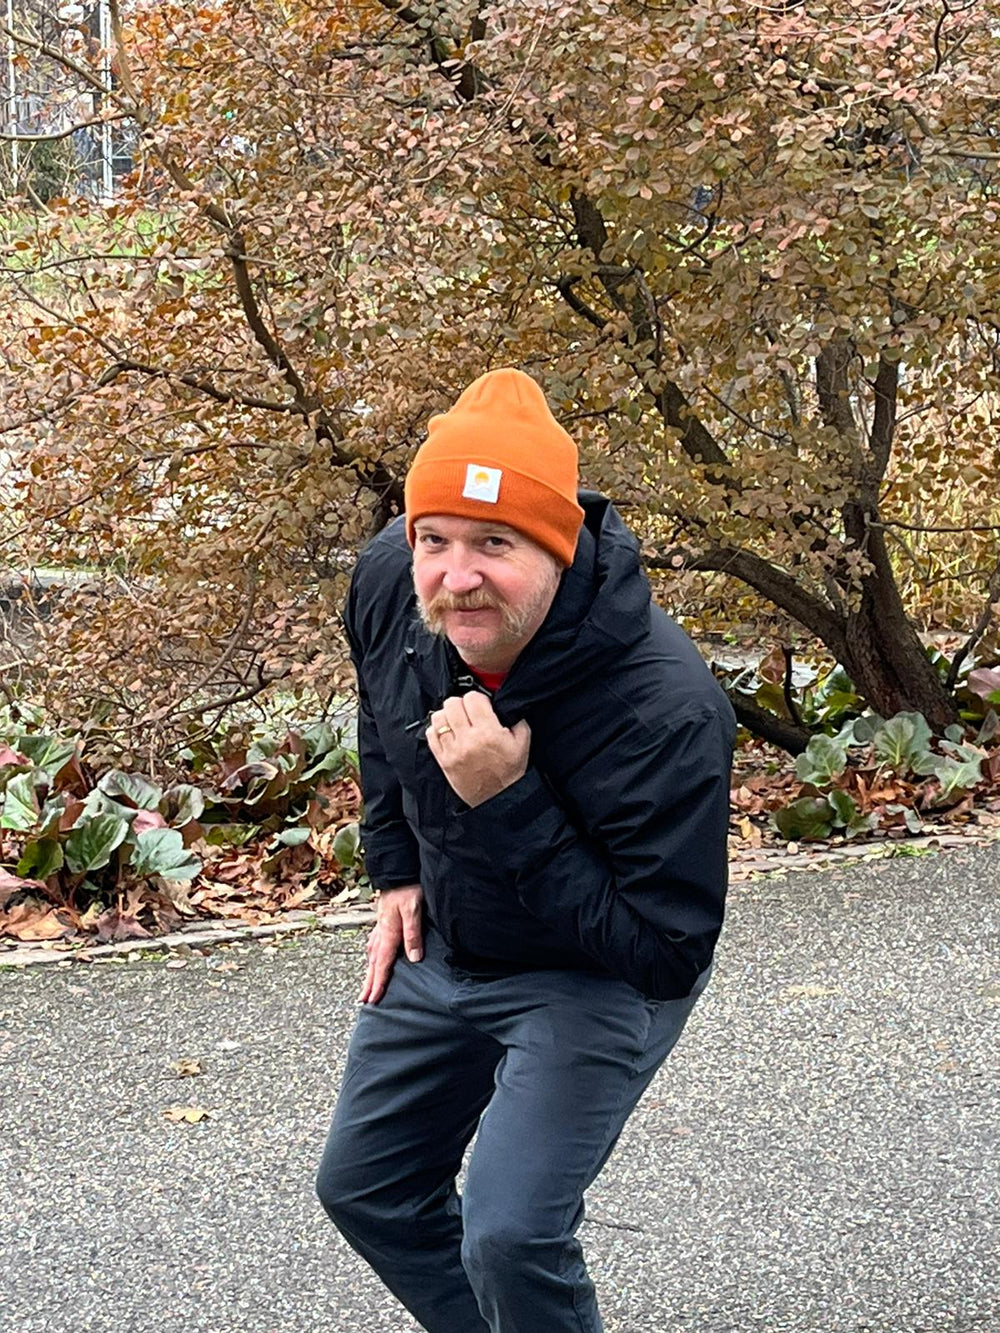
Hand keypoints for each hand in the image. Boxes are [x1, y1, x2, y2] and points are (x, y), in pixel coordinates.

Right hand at [359, 883, 422, 1004]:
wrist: (397, 869)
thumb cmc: (407, 888)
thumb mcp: (413, 910)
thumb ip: (413, 934)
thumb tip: (413, 959)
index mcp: (388, 932)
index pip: (382, 963)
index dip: (379, 983)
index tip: (373, 1000)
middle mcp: (381, 931)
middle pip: (373, 962)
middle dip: (369, 982)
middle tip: (364, 1000)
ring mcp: (380, 925)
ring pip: (372, 953)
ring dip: (370, 970)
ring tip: (367, 983)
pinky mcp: (383, 919)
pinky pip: (375, 943)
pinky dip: (373, 955)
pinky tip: (374, 955)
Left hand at [426, 692, 530, 807]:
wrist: (498, 799)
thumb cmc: (509, 772)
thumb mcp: (522, 743)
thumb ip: (516, 719)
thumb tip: (506, 704)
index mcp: (488, 733)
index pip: (473, 698)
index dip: (478, 698)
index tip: (481, 705)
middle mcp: (468, 740)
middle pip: (452, 704)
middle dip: (461, 703)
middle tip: (467, 711)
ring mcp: (452, 751)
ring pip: (438, 718)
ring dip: (447, 715)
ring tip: (456, 721)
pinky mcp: (443, 760)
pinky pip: (431, 735)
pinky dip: (437, 730)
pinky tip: (448, 732)